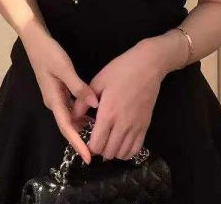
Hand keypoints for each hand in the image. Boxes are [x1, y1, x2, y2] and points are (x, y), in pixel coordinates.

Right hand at [24, 35, 98, 163]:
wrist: (34, 40)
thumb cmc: (48, 53)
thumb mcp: (64, 68)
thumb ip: (79, 87)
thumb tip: (95, 106)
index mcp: (53, 99)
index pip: (66, 127)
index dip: (77, 143)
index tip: (88, 157)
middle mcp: (53, 102)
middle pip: (67, 126)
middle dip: (80, 139)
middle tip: (97, 150)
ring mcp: (54, 96)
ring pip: (69, 117)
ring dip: (81, 128)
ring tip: (98, 135)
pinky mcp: (57, 90)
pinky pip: (69, 108)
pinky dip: (79, 115)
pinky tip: (91, 115)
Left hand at [70, 41, 162, 160]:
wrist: (147, 66)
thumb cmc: (120, 70)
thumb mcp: (97, 81)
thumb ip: (83, 101)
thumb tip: (72, 116)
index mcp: (108, 113)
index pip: (97, 145)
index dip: (89, 147)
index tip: (86, 139)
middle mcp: (122, 125)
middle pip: (108, 153)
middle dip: (99, 149)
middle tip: (96, 138)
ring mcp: (136, 127)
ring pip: (122, 154)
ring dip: (113, 151)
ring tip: (108, 139)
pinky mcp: (145, 126)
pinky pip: (136, 150)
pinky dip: (127, 151)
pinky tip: (121, 142)